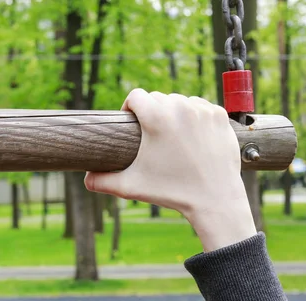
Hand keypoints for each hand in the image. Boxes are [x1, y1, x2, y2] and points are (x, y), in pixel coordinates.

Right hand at [85, 89, 255, 251]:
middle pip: (158, 97)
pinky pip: (201, 107)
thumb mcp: (131, 186)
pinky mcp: (220, 115)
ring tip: (172, 134)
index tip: (131, 121)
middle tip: (152, 134)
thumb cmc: (171, 192)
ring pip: (180, 101)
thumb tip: (86, 179)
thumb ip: (102, 181)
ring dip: (174, 112)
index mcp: (156, 117)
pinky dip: (195, 116)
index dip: (130, 107)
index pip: (136, 95)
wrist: (214, 200)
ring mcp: (203, 110)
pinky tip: (191, 134)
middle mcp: (180, 107)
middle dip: (152, 111)